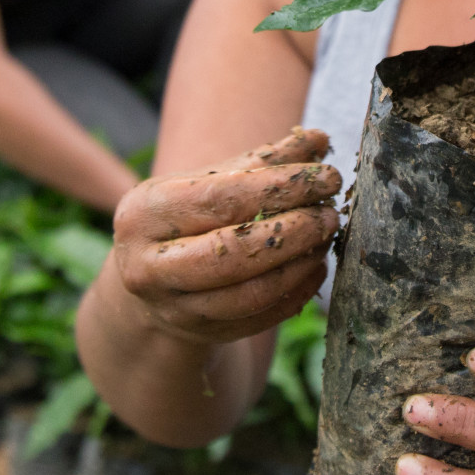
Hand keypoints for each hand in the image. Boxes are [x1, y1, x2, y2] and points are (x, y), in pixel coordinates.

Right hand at [112, 129, 340, 346]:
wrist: (149, 279)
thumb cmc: (186, 219)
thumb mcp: (208, 182)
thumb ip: (262, 161)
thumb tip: (319, 140)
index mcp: (144, 214)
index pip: (221, 198)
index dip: (279, 187)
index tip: (325, 177)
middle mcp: (148, 266)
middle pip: (232, 251)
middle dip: (293, 231)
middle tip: (330, 214)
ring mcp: (172, 307)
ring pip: (249, 292)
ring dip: (298, 264)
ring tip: (325, 238)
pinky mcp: (199, 334)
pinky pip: (259, 317)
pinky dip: (295, 292)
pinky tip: (315, 268)